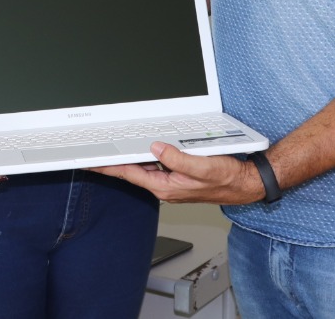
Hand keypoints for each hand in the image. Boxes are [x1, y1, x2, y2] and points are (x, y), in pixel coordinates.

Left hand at [92, 142, 262, 205]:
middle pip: (132, 172)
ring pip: (143, 168)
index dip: (108, 167)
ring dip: (127, 159)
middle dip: (111, 163)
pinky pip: (155, 165)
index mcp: (166, 187)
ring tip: (107, 150)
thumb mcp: (201, 167)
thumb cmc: (227, 179)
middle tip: (91, 155)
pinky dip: (143, 157)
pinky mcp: (177, 175)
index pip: (130, 174)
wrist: (244, 184)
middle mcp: (165, 186)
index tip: (90, 164)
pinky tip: (137, 150)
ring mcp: (171, 181)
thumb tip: (156, 148)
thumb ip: (177, 159)